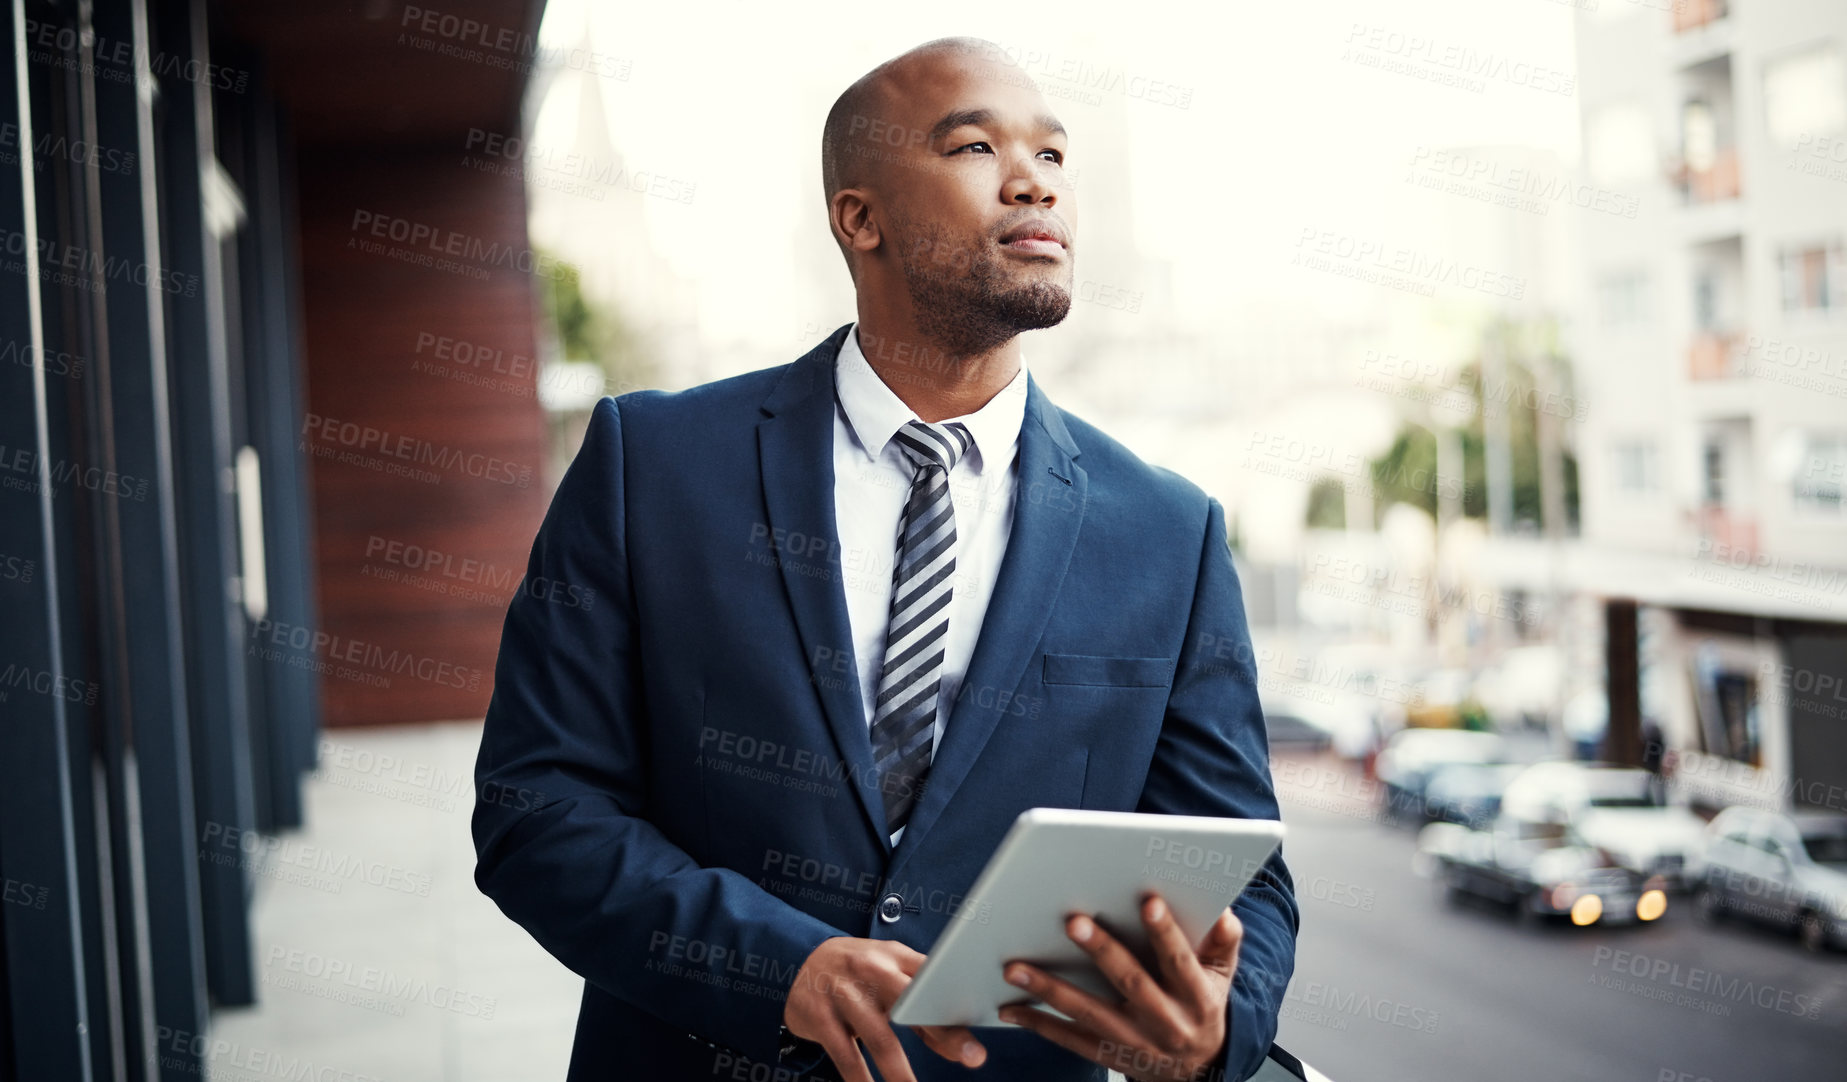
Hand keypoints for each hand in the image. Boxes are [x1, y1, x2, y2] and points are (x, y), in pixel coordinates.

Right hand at [784, 936, 987, 1080]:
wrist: (796, 960)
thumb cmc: (857, 973)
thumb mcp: (887, 971)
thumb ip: (919, 1000)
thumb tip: (958, 1041)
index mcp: (894, 957)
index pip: (935, 981)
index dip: (958, 1006)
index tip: (979, 1030)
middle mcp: (870, 969)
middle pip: (913, 1005)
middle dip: (945, 1033)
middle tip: (973, 1057)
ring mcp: (843, 993)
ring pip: (881, 1039)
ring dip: (902, 1073)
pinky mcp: (820, 1017)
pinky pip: (846, 1056)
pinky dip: (861, 1080)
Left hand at [999, 894, 1241, 1081]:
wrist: (1196, 1070)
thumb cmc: (1202, 1007)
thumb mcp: (1222, 977)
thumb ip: (1223, 944)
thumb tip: (1223, 912)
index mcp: (1196, 997)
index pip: (1181, 961)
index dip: (1166, 933)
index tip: (1148, 902)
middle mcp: (1166, 1022)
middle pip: (1131, 983)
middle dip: (1102, 951)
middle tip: (1073, 921)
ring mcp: (1135, 1042)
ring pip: (1090, 1015)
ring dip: (1051, 991)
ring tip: (1016, 969)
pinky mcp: (1109, 1055)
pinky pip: (1071, 1040)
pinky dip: (1039, 1023)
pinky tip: (1011, 1007)